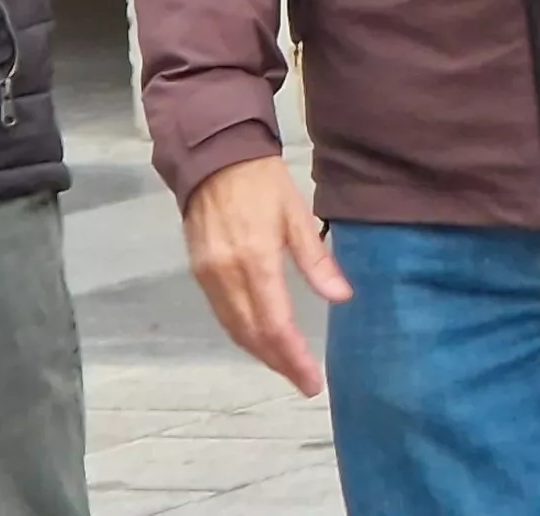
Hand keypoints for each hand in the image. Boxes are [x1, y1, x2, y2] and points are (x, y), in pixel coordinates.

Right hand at [184, 155, 350, 396]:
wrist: (214, 157)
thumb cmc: (263, 183)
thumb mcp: (297, 215)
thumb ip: (316, 260)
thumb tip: (341, 297)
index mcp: (255, 260)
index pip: (275, 324)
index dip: (294, 357)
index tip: (312, 381)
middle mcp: (226, 274)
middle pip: (252, 334)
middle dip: (279, 362)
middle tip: (304, 382)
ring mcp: (207, 275)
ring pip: (233, 328)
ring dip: (259, 353)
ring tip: (287, 368)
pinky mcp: (198, 271)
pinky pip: (221, 314)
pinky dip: (242, 333)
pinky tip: (260, 341)